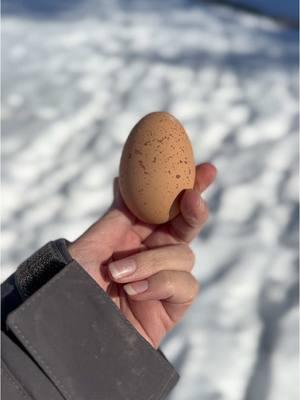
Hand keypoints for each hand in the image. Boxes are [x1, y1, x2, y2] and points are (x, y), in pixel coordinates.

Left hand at [69, 163, 216, 347]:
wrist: (72, 337)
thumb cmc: (72, 288)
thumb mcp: (90, 246)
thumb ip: (116, 217)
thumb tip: (123, 180)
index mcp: (133, 235)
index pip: (163, 206)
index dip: (184, 186)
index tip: (205, 169)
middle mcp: (152, 253)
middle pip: (186, 224)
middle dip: (194, 209)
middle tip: (192, 198)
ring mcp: (164, 279)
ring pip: (184, 255)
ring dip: (153, 262)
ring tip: (120, 276)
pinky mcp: (173, 305)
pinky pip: (186, 285)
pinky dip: (161, 284)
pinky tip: (135, 293)